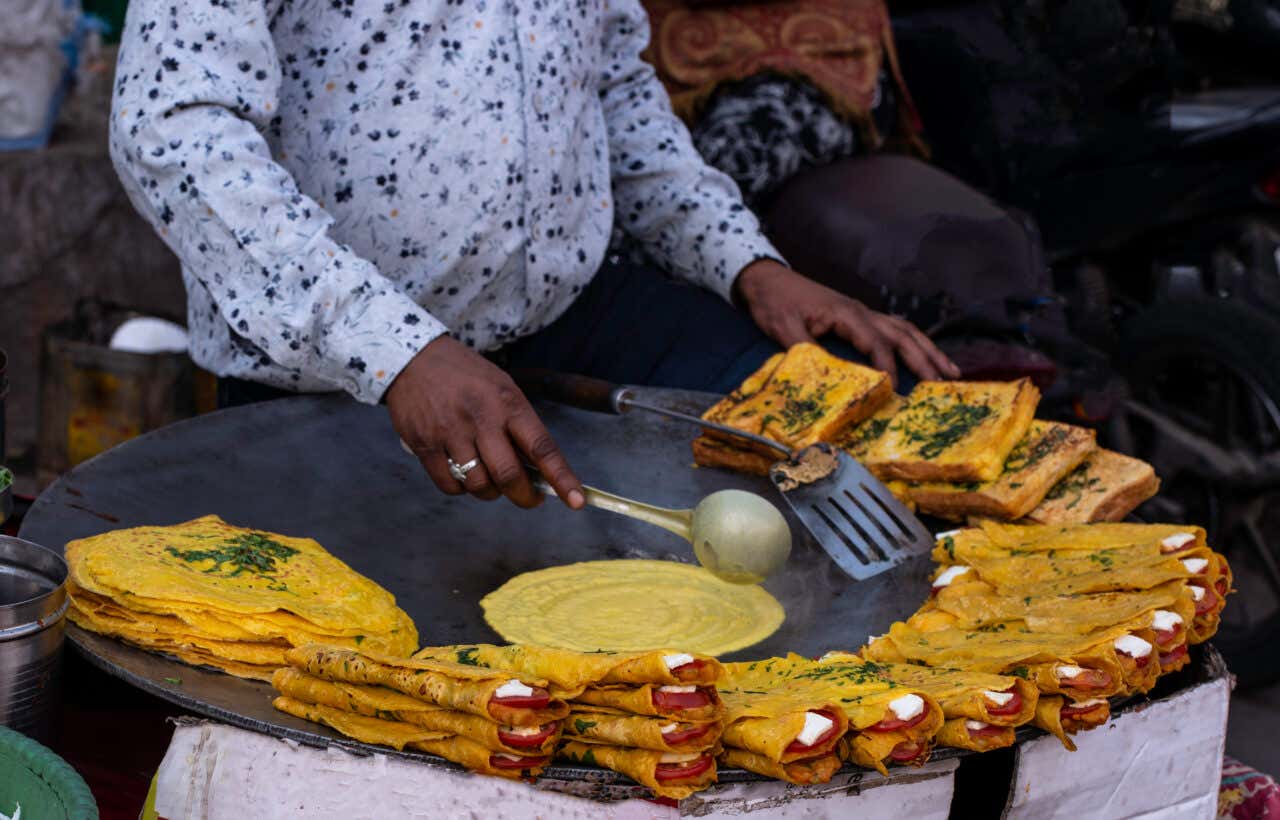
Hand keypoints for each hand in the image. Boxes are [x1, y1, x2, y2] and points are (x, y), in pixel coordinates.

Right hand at [386, 336, 585, 509]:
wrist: (414, 358)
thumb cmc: (466, 377)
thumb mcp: (502, 389)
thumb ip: (519, 426)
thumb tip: (538, 470)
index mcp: (508, 402)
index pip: (542, 447)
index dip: (561, 478)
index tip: (577, 501)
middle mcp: (481, 417)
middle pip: (508, 475)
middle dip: (524, 497)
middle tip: (531, 499)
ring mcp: (450, 432)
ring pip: (478, 485)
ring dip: (490, 493)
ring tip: (491, 481)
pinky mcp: (424, 444)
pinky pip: (449, 485)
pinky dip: (461, 489)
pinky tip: (463, 476)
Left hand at [733, 260, 960, 383]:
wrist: (768, 280)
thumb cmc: (775, 303)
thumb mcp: (783, 328)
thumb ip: (805, 349)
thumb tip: (826, 378)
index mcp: (846, 314)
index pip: (877, 343)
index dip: (888, 368)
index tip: (895, 391)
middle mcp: (862, 311)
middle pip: (903, 336)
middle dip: (925, 360)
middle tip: (943, 385)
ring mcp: (864, 312)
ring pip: (906, 330)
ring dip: (930, 351)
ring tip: (951, 373)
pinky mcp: (860, 316)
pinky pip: (896, 328)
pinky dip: (915, 343)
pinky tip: (927, 356)